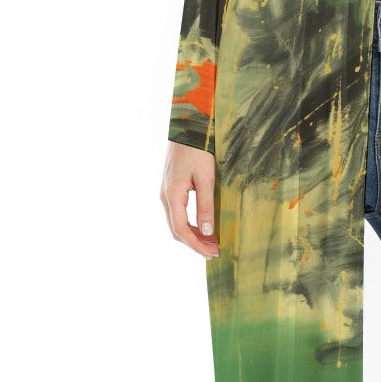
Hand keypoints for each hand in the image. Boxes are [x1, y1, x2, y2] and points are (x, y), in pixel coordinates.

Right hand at [160, 141, 220, 259]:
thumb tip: (208, 232)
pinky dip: (190, 224)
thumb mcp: (206, 178)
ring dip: (193, 235)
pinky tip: (203, 226)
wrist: (186, 128)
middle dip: (195, 243)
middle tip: (215, 251)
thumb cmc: (198, 150)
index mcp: (172, 196)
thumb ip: (206, 205)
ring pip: (176, 223)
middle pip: (177, 230)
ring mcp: (167, 193)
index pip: (181, 230)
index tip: (212, 253)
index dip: (196, 245)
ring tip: (212, 242)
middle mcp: (165, 197)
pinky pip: (178, 213)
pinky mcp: (171, 189)